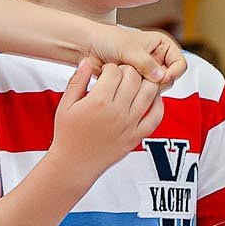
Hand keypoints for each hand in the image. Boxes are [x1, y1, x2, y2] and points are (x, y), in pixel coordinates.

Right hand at [49, 58, 164, 176]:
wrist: (74, 164)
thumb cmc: (67, 134)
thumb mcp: (65, 105)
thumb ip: (77, 81)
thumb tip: (87, 61)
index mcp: (98, 102)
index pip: (115, 71)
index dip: (111, 67)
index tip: (106, 72)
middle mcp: (117, 112)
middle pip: (134, 78)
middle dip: (128, 71)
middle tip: (121, 75)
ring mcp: (130, 124)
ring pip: (149, 93)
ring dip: (145, 83)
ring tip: (136, 82)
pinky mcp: (137, 136)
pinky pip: (156, 117)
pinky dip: (158, 104)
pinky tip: (152, 98)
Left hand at [90, 24, 183, 87]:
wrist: (88, 47)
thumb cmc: (107, 39)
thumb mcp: (129, 49)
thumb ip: (145, 63)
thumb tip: (161, 77)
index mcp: (161, 45)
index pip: (180, 63)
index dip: (173, 72)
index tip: (162, 77)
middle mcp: (157, 59)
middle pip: (170, 79)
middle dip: (159, 82)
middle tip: (145, 81)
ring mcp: (146, 72)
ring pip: (157, 88)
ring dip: (147, 88)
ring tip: (132, 81)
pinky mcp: (135, 83)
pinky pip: (143, 93)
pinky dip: (137, 93)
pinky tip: (126, 88)